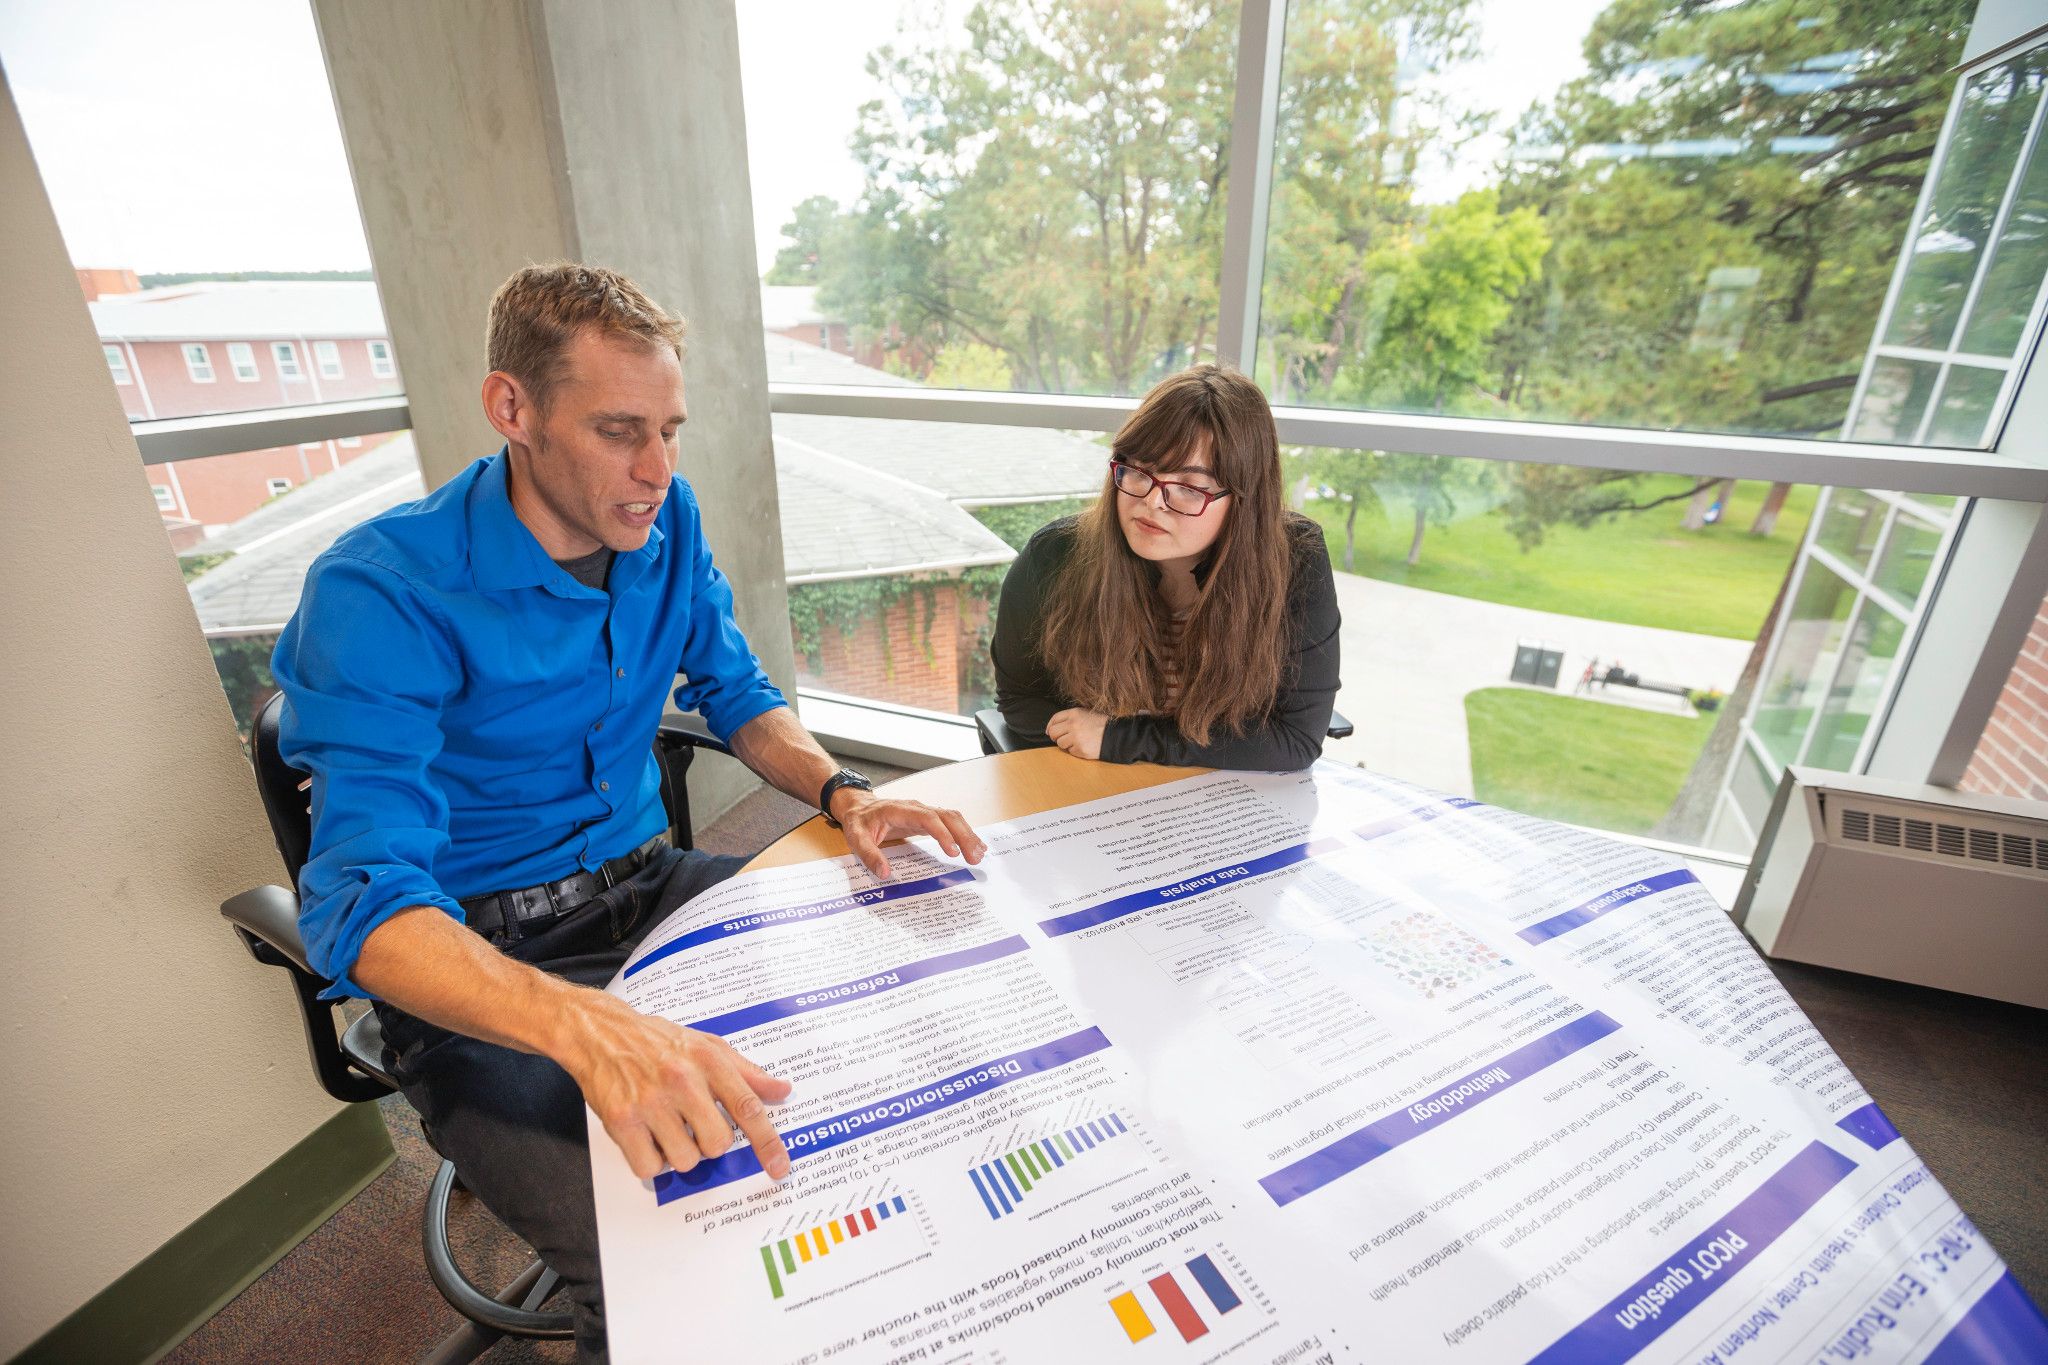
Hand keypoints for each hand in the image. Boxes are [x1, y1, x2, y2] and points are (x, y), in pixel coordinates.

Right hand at [561, 991, 792, 1181]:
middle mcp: (682, 1080)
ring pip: (685, 1160)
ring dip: (679, 1153)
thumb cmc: (657, 1040)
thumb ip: (746, 1072)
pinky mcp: (621, 1120)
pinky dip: (651, 1161)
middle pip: (717, 1143)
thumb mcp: (707, 1044)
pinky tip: (647, 1137)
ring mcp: (650, 1101)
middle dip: (709, 1143)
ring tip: (666, 1127)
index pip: (747, 1107)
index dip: (767, 1142)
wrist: (600, 1032)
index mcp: (708, 1060)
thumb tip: (782, 1090)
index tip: (779, 1167)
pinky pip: (649, 1167)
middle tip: (693, 1124)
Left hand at [831, 788, 986, 879]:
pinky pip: (950, 823)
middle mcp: (916, 808)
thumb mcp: (856, 838)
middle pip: (947, 816)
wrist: (859, 807)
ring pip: (953, 818)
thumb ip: (869, 855)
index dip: (942, 833)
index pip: (928, 818)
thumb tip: (885, 873)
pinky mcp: (928, 819)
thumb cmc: (859, 822)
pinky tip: (974, 846)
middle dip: (963, 836)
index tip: (953, 852)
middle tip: (974, 858)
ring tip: (979, 855)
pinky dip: (964, 833)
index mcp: (900, 810)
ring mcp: (924, 812)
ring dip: (968, 835)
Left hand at [1046, 707, 1107, 760]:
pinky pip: (1070, 751)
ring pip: (1060, 744)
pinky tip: (1084, 745)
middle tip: (1064, 738)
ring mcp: (1076, 738)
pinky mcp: (1080, 749)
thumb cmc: (1101, 725)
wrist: (1115, 736)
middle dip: (1056, 736)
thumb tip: (1051, 728)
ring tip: (1078, 741)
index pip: (1055, 719)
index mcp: (1075, 713)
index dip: (1050, 726)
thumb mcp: (1085, 714)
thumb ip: (1069, 718)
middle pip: (1053, 732)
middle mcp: (1073, 725)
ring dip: (1067, 744)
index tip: (1050, 731)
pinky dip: (1075, 750)